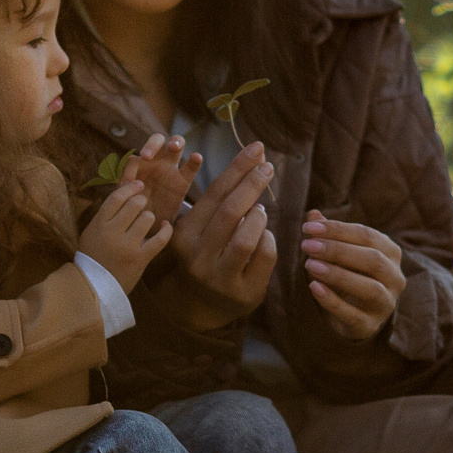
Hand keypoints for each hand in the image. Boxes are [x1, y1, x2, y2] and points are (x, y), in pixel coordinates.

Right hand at [78, 180, 171, 292]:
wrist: (94, 287)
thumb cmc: (93, 257)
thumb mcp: (92, 232)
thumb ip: (106, 215)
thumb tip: (125, 192)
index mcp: (98, 224)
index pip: (116, 198)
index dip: (129, 188)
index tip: (138, 185)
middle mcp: (112, 233)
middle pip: (134, 204)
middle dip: (141, 202)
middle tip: (142, 205)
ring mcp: (127, 246)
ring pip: (148, 218)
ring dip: (150, 217)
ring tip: (146, 222)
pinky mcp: (141, 258)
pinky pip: (161, 239)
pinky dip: (166, 230)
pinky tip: (165, 226)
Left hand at [121, 132, 200, 222]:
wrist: (151, 226)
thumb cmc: (135, 211)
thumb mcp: (127, 203)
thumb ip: (124, 192)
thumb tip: (125, 186)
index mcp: (138, 167)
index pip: (134, 160)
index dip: (129, 169)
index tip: (127, 184)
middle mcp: (156, 163)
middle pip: (157, 140)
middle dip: (152, 144)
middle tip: (146, 156)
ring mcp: (171, 169)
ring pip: (176, 144)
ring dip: (175, 142)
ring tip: (173, 146)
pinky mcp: (184, 180)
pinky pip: (191, 166)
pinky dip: (195, 159)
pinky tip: (196, 157)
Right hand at [167, 140, 276, 327]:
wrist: (201, 305)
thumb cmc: (205, 254)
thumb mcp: (199, 228)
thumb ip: (219, 199)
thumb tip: (255, 158)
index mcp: (183, 234)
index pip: (214, 193)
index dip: (238, 168)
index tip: (257, 148)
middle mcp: (197, 256)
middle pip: (230, 212)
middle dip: (252, 184)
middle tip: (268, 167)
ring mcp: (219, 277)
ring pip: (246, 238)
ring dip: (259, 217)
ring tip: (262, 210)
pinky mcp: (243, 293)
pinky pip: (264, 257)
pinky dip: (269, 239)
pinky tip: (265, 235)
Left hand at [300, 212, 403, 340]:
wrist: (354, 317)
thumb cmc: (347, 277)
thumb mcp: (339, 254)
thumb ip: (328, 235)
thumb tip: (313, 214)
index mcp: (390, 253)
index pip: (367, 235)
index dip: (337, 229)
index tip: (308, 226)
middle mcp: (395, 278)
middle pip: (372, 259)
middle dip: (337, 250)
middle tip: (307, 245)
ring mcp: (386, 304)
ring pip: (369, 288)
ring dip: (338, 274)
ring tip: (309, 264)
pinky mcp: (370, 326)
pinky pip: (353, 314)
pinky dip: (332, 301)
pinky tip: (314, 287)